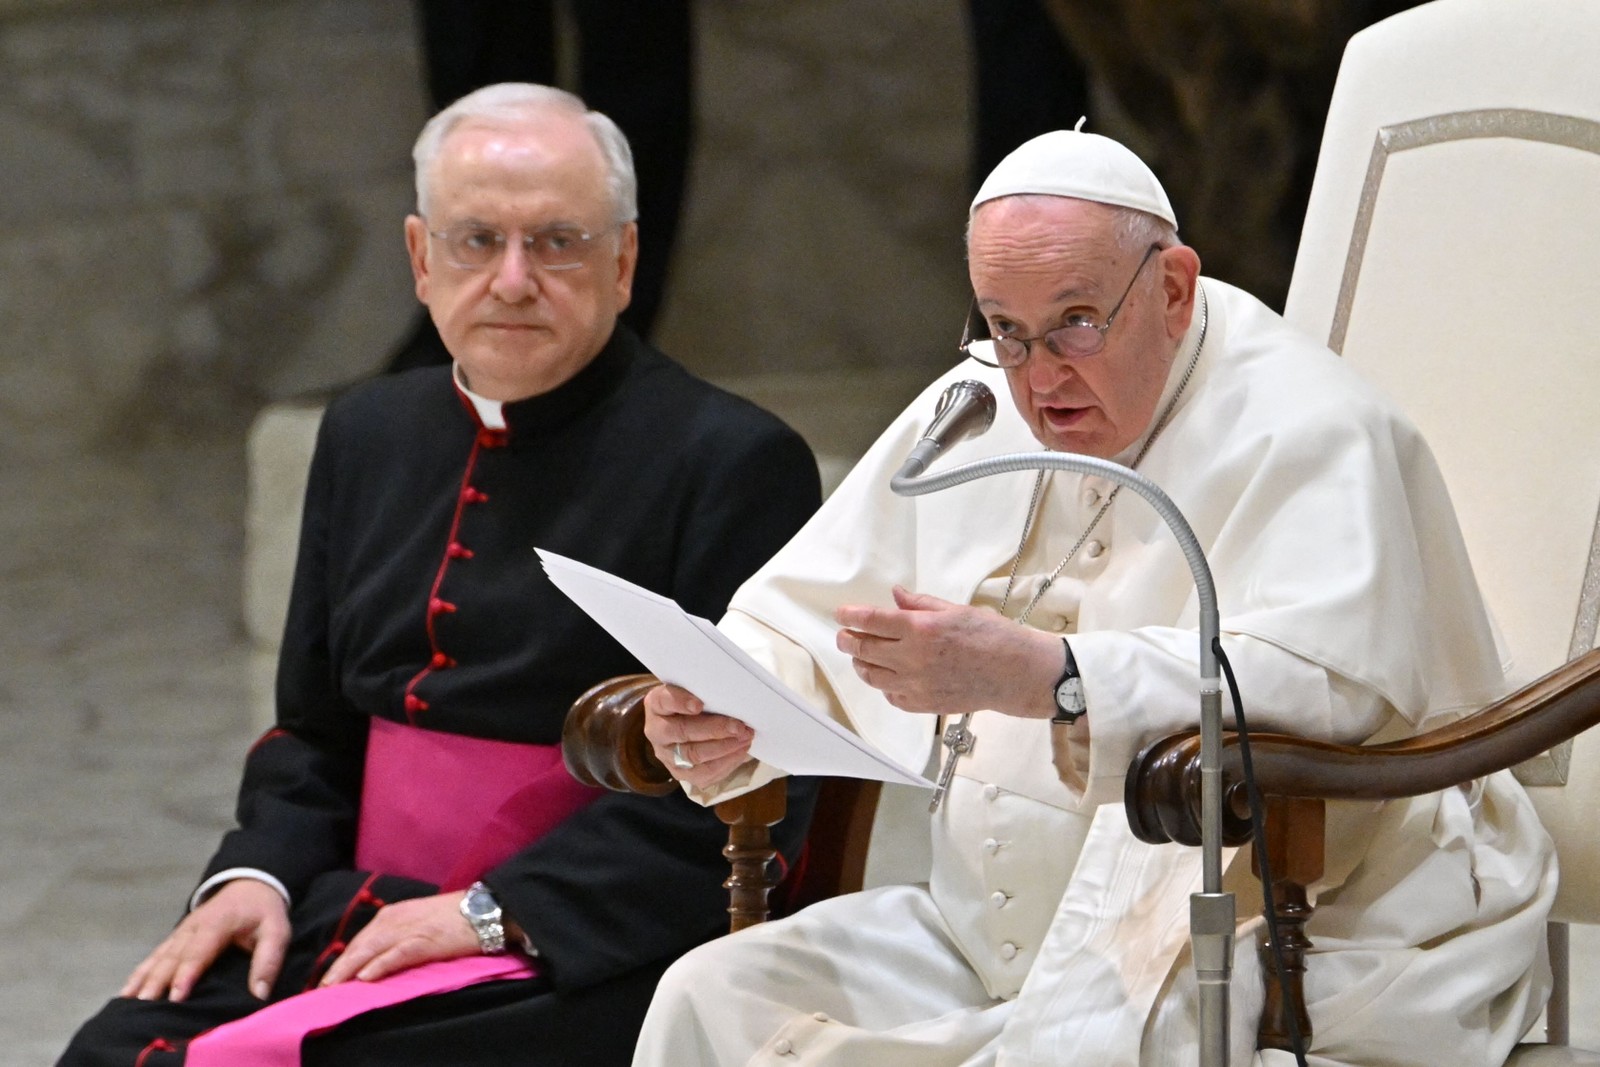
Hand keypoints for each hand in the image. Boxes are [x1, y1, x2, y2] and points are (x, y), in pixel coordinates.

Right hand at [122, 877, 288, 1002]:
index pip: (199, 951)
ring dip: (143, 979)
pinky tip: (126, 992)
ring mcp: (180, 932)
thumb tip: (260, 994)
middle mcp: (192, 927)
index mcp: (217, 923)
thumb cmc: (263, 912)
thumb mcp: (277, 931)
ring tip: (128, 1002)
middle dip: (157, 982)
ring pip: (158, 957)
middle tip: (144, 1007)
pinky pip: (154, 956)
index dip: (187, 974)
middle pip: (172, 957)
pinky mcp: (175, 938)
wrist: (249, 885)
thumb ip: (269, 960)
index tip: (176, 997)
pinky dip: (139, 973)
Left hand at [320, 892, 478, 985]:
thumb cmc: (453, 917)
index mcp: (392, 913)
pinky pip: (396, 954)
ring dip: (350, 969)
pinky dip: (379, 965)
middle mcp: (395, 918)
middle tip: (321, 987)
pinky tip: (365, 977)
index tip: (329, 977)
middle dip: (339, 967)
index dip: (343, 959)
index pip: (360, 939)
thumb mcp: (418, 921)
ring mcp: (409, 929)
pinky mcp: (424, 941)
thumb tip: (376, 956)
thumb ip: (397, 933)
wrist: (483, 909)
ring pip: (371, 949)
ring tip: (333, 986)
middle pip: (360, 944)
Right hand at [642, 683, 754, 790]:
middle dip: (714, 730)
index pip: (663, 701)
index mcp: (656, 705)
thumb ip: (703, 692)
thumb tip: (732, 698)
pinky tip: (740, 751)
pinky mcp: (681, 774)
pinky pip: (704, 774)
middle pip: (682, 732)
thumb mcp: (690, 692)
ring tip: (744, 739)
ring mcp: (667, 755)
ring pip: (693, 756)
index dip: (680, 702)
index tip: (699, 704)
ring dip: (724, 748)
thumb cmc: (690, 704)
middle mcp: (657, 732)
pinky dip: (726, 763)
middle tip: (739, 727)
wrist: (679, 726)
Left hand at [834, 586, 1061, 717]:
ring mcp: (916, 684)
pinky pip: (891, 695)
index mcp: (920, 629)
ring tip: (859, 656)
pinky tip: (886, 676)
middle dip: (848, 640)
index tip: (841, 614)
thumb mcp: (955, 610)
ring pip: (872, 675)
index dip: (850, 616)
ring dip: (860, 663)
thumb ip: (920, 604)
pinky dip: (884, 684)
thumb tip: (895, 595)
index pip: (871, 621)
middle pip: (864, 649)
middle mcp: (913, 658)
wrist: (1015, 672)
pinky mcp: (923, 704)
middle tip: (844, 635)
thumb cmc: (992, 637)